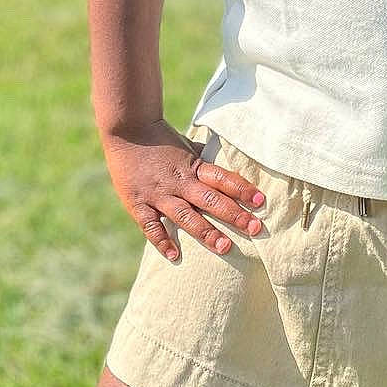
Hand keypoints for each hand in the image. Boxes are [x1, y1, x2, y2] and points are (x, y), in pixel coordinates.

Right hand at [102, 122, 265, 262]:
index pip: (222, 178)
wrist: (126, 130)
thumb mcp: (187, 145)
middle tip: (254, 228)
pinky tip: (175, 256)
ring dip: (206, 232)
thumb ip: (204, 160)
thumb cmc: (160, 137)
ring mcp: (159, 194)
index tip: (260, 201)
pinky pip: (152, 226)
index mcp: (193, 166)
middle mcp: (179, 182)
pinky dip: (162, 241)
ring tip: (225, 247)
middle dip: (234, 215)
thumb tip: (227, 164)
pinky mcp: (138, 204)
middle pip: (211, 200)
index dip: (242, 189)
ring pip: (186, 216)